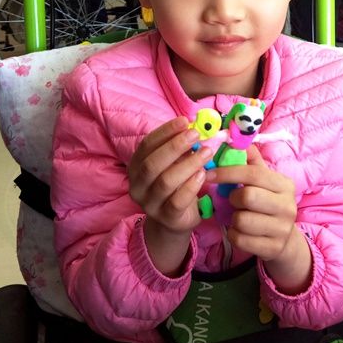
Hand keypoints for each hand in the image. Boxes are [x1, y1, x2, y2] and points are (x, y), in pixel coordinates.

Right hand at [128, 117, 211, 274]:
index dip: (165, 131)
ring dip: (188, 164)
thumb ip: (182, 148)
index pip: (146, 145)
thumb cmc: (176, 185)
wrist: (173, 221)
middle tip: (196, 135)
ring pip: (165, 181)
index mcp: (136, 166)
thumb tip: (202, 127)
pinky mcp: (165, 218)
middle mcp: (137, 185)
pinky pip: (177, 201)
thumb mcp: (174, 164)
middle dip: (175, 146)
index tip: (185, 121)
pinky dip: (191, 186)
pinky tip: (203, 175)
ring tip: (206, 153)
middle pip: (152, 163)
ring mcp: (149, 204)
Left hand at [212, 145, 311, 293]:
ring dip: (233, 219)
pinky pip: (240, 239)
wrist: (284, 240)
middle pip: (248, 196)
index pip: (253, 173)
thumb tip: (232, 137)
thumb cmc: (267, 204)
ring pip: (242, 220)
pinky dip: (234, 235)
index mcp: (284, 184)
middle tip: (233, 200)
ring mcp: (282, 229)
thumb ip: (250, 161)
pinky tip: (241, 231)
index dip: (227, 172)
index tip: (209, 173)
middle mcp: (288, 206)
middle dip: (233, 198)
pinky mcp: (273, 248)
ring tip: (239, 217)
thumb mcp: (263, 182)